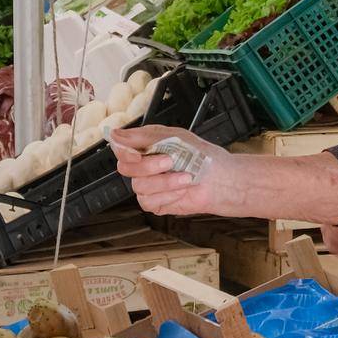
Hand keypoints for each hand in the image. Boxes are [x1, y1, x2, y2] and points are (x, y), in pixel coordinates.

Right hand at [110, 124, 235, 216]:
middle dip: (149, 166)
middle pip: (125, 168)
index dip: (124, 152)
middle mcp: (144, 166)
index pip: (121, 149)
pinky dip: (168, 195)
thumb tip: (115, 134)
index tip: (138, 154)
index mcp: (145, 146)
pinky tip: (181, 190)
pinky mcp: (155, 202)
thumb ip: (143, 137)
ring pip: (139, 186)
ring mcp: (148, 185)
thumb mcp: (174, 138)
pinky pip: (148, 201)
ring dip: (165, 182)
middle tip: (170, 161)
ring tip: (185, 177)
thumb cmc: (201, 156)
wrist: (221, 179)